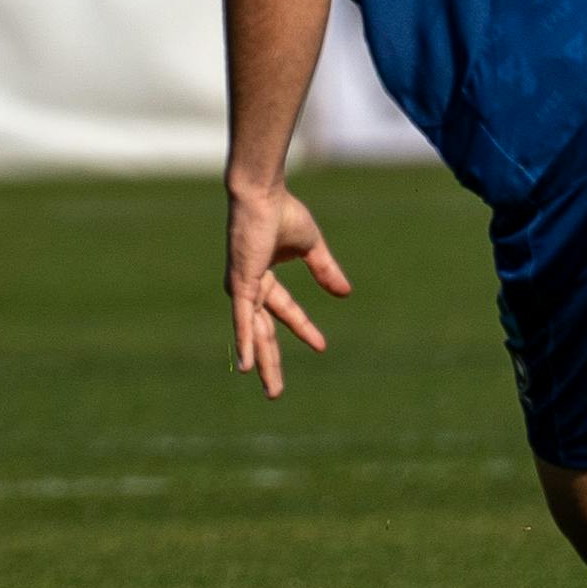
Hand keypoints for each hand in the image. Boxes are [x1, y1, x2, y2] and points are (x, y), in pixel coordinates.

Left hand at [227, 176, 349, 396]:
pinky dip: (245, 342)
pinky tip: (246, 366)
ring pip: (254, 334)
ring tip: (270, 391)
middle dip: (271, 362)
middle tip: (275, 393)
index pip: (284, 310)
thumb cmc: (282, 211)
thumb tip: (345, 293)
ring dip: (262, 363)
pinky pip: (245, 319)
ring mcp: (242, 288)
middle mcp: (249, 287)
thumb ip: (325, 270)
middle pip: (262, 333)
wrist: (263, 194)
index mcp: (262, 277)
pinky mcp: (241, 285)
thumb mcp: (310, 246)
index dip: (302, 327)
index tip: (321, 346)